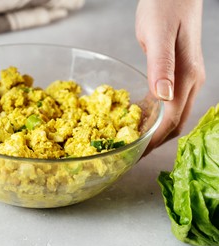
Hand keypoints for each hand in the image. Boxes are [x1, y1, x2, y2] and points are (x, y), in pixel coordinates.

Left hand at [135, 0, 205, 154]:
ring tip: (134, 141)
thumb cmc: (165, 6)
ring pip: (172, 115)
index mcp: (186, 77)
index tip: (136, 154)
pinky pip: (167, 103)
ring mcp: (185, 78)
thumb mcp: (157, 35)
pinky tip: (139, 117)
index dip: (153, 141)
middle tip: (132, 153)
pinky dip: (154, 115)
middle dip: (154, 142)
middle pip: (174, 124)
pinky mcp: (177, 73)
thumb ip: (161, 65)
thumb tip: (164, 97)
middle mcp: (190, 82)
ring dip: (154, 131)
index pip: (170, 121)